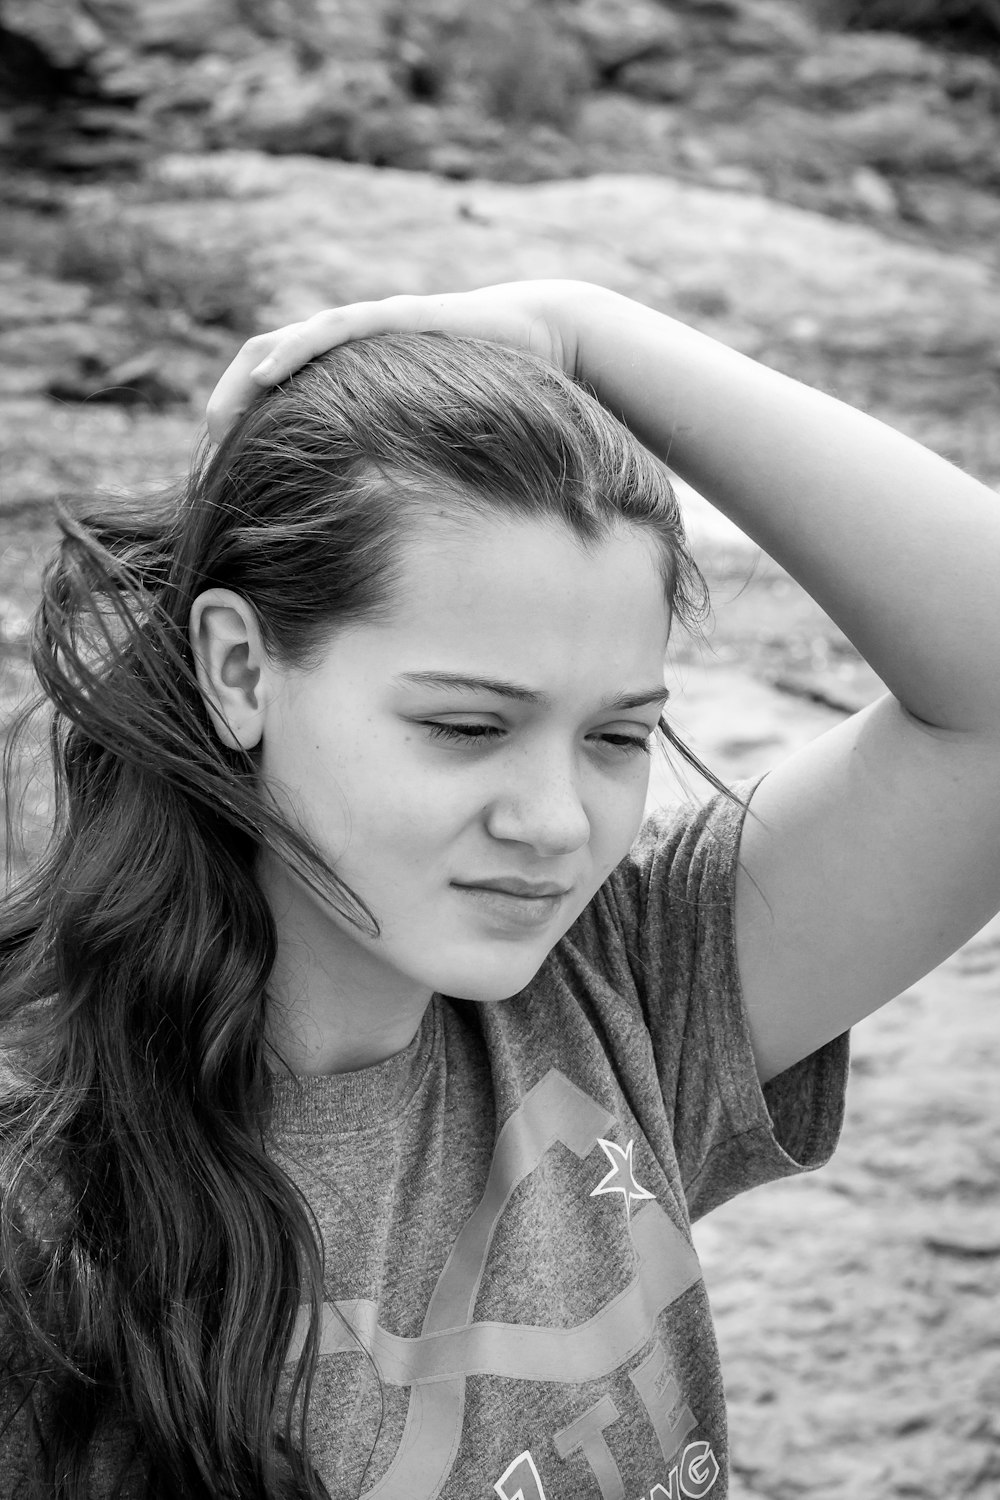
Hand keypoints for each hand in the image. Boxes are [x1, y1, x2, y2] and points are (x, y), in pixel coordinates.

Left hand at [205, 280, 599, 442]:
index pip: (283, 389)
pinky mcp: (392, 317)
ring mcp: (368, 325)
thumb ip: (405, 459)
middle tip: (207, 451)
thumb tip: (386, 519)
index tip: (224, 466)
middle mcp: (350, 342)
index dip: (249, 422)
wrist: (541, 332)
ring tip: (216, 420)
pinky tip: (264, 374)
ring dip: (243, 381)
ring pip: (284, 343)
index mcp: (353, 371)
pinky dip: (291, 349)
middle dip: (230, 404)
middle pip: (266, 362)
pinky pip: (331, 329)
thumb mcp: (435, 431)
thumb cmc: (491, 383)